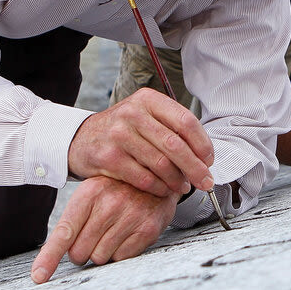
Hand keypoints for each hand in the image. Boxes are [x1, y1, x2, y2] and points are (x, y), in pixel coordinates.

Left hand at [30, 176, 177, 282]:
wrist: (158, 176)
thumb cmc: (117, 189)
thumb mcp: (92, 193)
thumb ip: (73, 220)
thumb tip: (52, 255)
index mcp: (89, 192)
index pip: (64, 232)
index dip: (50, 257)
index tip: (39, 275)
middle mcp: (109, 203)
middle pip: (80, 252)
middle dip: (82, 251)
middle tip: (94, 234)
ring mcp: (130, 215)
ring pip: (100, 257)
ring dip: (103, 251)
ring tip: (113, 231)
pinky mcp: (147, 228)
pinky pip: (121, 258)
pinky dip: (121, 251)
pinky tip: (127, 234)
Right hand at [68, 87, 214, 197]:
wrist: (81, 139)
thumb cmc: (122, 131)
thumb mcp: (145, 117)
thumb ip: (173, 129)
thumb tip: (205, 156)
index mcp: (148, 100)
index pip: (185, 121)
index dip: (202, 144)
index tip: (209, 160)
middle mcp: (133, 113)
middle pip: (175, 145)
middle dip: (195, 168)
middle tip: (205, 181)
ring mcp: (118, 135)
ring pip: (161, 164)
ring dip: (177, 181)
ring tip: (183, 187)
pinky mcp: (108, 157)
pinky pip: (143, 178)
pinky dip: (158, 188)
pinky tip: (163, 190)